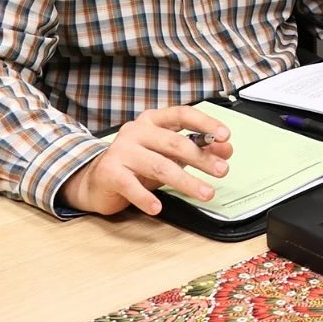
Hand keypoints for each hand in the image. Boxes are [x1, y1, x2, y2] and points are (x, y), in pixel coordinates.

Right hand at [61, 106, 233, 215]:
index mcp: (153, 120)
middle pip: (174, 143)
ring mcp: (121, 150)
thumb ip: (196, 149)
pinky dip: (146, 198)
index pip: (182, 114)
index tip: (225, 136)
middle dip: (202, 158)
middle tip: (222, 171)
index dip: (205, 123)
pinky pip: (131, 186)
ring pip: (159, 166)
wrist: (95, 181)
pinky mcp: (109, 172)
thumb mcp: (168, 154)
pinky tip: (158, 207)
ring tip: (205, 193)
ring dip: (186, 181)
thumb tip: (226, 150)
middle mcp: (136, 130)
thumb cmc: (137, 164)